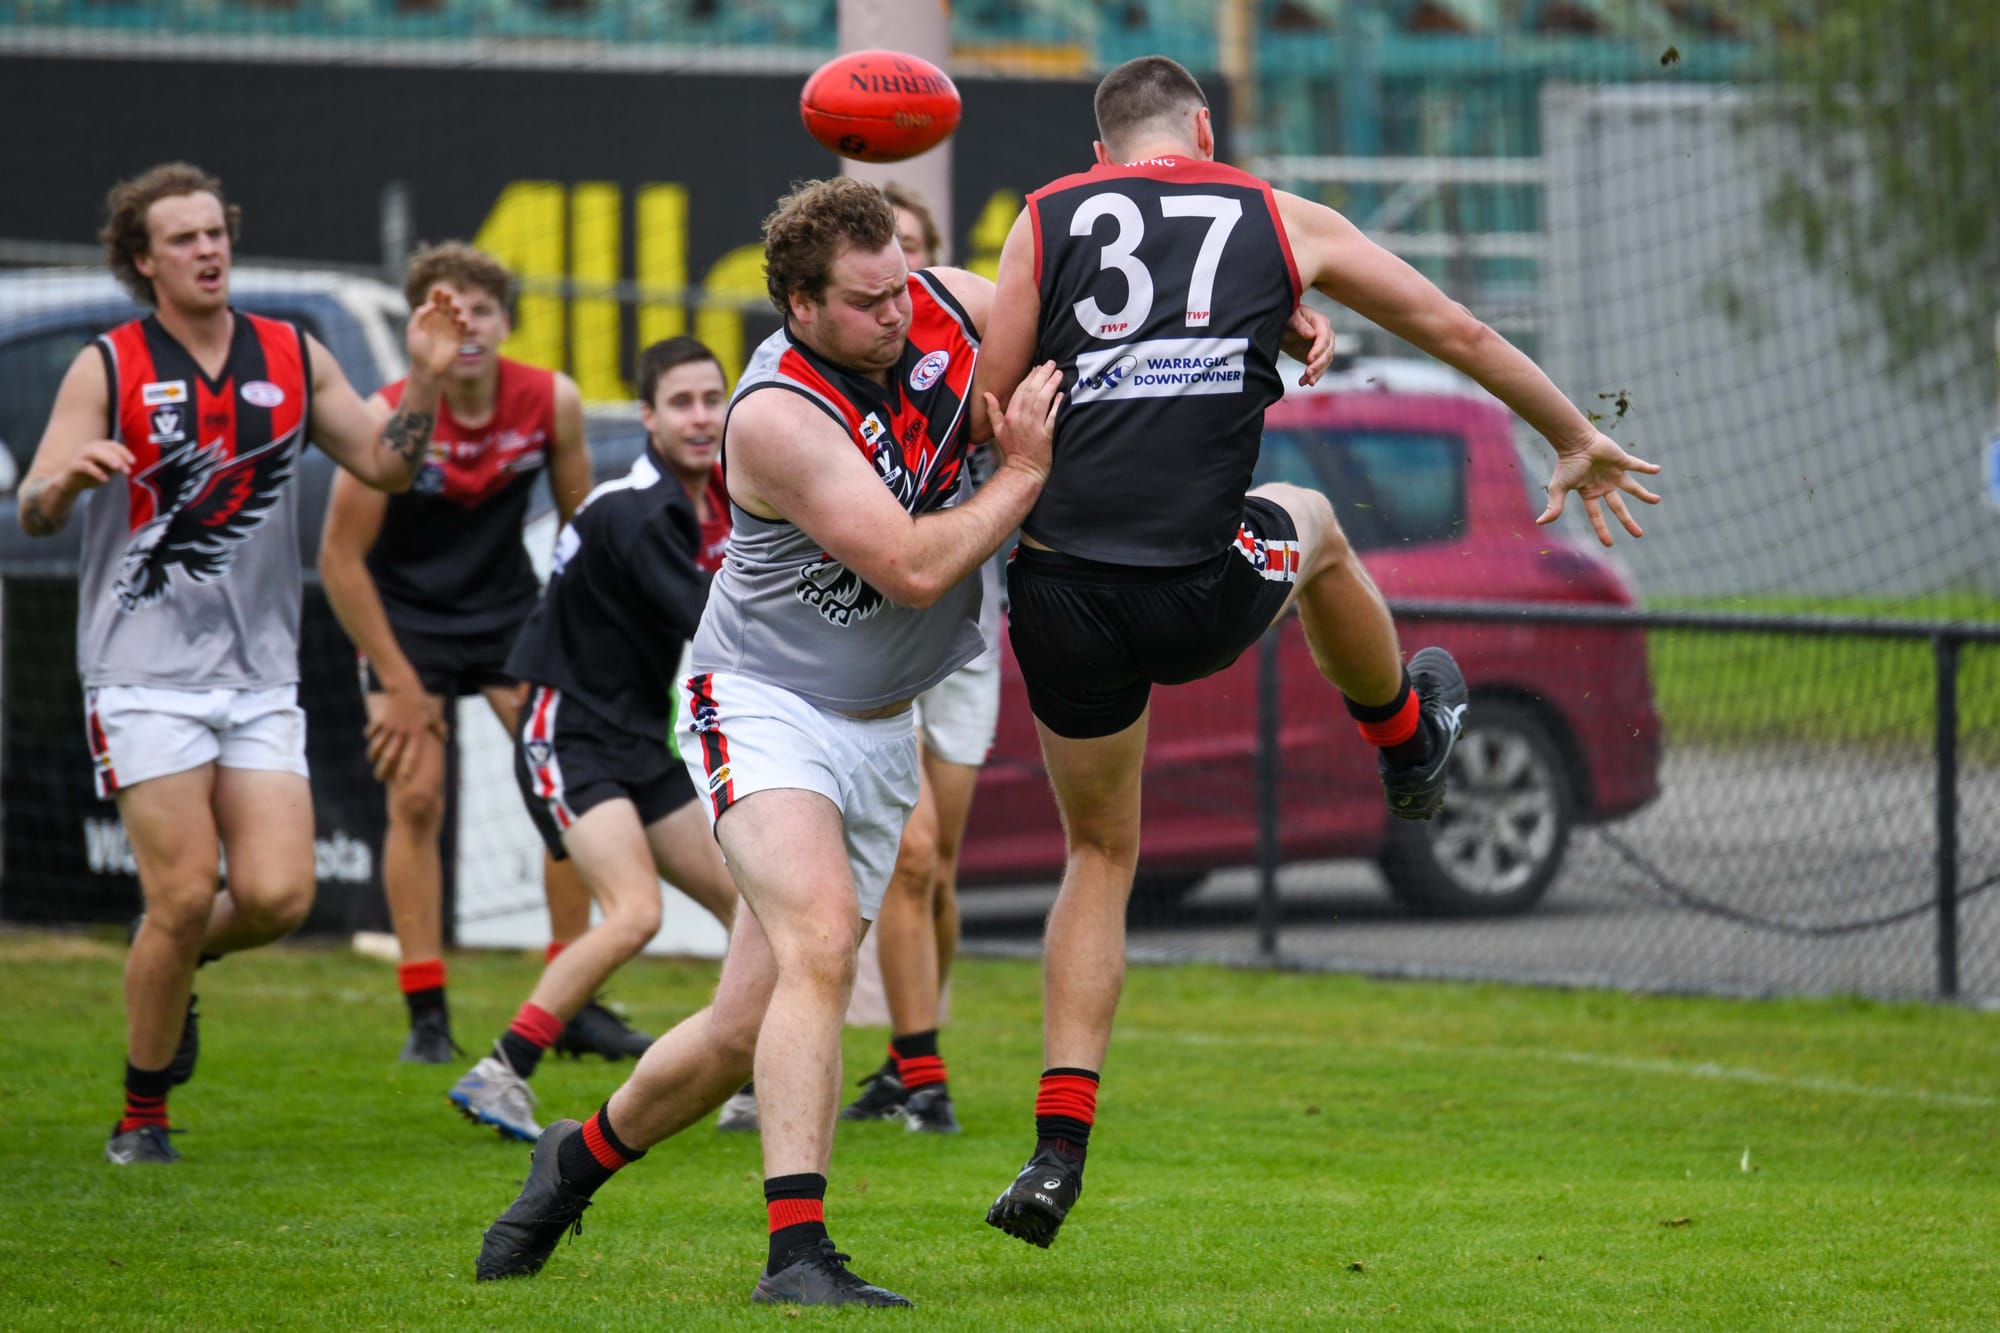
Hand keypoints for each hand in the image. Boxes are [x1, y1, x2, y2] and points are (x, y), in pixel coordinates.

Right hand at [56, 440, 134, 495]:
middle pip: (106, 448)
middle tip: (128, 471)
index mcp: (98, 446)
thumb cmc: (91, 475)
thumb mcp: (106, 470)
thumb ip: (115, 466)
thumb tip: (126, 465)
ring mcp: (80, 455)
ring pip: (94, 452)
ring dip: (108, 459)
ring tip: (117, 468)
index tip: (133, 462)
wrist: (70, 484)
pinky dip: (96, 471)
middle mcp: (89, 447)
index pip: (113, 445)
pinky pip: (85, 465)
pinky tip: (105, 479)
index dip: (125, 452)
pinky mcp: (73, 465)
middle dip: (119, 458)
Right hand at [363, 682, 445, 782]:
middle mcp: (402, 733)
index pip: (412, 756)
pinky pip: (372, 733)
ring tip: (373, 760)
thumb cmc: (421, 702)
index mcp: (416, 734)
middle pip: (390, 755)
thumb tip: (446, 738)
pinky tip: (370, 740)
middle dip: (383, 769)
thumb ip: (439, 728)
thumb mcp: (433, 715)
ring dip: (373, 755)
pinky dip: (370, 737)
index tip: (403, 781)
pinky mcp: (381, 720)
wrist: (404, 687)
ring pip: (378, 746)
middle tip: (380, 778)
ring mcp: (390, 727)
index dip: (407, 769)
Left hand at [405, 286, 473, 380]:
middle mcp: (440, 323)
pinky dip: (463, 323)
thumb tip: (429, 305)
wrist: (426, 369)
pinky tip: (461, 320)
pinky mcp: (457, 340)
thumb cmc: (417, 350)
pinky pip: (463, 329)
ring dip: (457, 310)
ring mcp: (449, 330)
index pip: (434, 303)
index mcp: (428, 319)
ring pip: (456, 315)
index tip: (438, 289)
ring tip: (456, 307)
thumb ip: (419, 316)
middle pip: (446, 307)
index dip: (436, 296)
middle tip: (448, 294)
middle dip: (448, 299)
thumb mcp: (413, 331)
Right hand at [982, 360, 1061, 485]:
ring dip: (1051, 385)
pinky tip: (1062, 394)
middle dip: (1042, 375)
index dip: (1030, 377)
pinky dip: (1056, 404)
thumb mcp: (998, 430)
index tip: (1038, 367)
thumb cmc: (1013, 450)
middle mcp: (1022, 419)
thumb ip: (993, 411)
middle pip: (1032, 391)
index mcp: (1010, 416)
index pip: (1021, 391)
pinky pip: (1052, 416)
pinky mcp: (1047, 435)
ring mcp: (1034, 427)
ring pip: (1042, 400)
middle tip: (1051, 364)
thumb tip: (986, 394)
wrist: (1023, 470)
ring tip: (1058, 373)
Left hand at [1282, 305, 1334, 385]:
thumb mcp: (1291, 318)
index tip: (1309, 360)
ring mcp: (1324, 347)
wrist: (1283, 327)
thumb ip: (1300, 324)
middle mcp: (1326, 334)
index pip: (1324, 337)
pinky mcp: (1318, 357)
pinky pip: (1319, 369)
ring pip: (1325, 362)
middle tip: (1307, 373)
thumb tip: (1311, 334)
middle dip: (1318, 364)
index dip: (1318, 349)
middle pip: (1327, 352)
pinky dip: (1313, 377)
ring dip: (1317, 373)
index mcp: (1321, 322)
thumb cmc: (1287, 318)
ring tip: (1308, 382)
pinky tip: (1304, 382)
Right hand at [1537, 431, 1662, 545]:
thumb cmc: (1566, 464)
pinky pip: (1637, 466)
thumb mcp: (1558, 488)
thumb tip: (1540, 522)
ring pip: (1633, 488)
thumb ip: (1554, 505)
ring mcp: (1614, 473)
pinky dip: (1647, 468)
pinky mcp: (1622, 461)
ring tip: (1656, 500)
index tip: (1609, 544)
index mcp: (1590, 493)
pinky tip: (1657, 470)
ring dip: (1645, 495)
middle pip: (1619, 507)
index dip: (1602, 530)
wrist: (1575, 441)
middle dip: (1628, 521)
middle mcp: (1604, 485)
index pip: (1597, 516)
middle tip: (1639, 534)